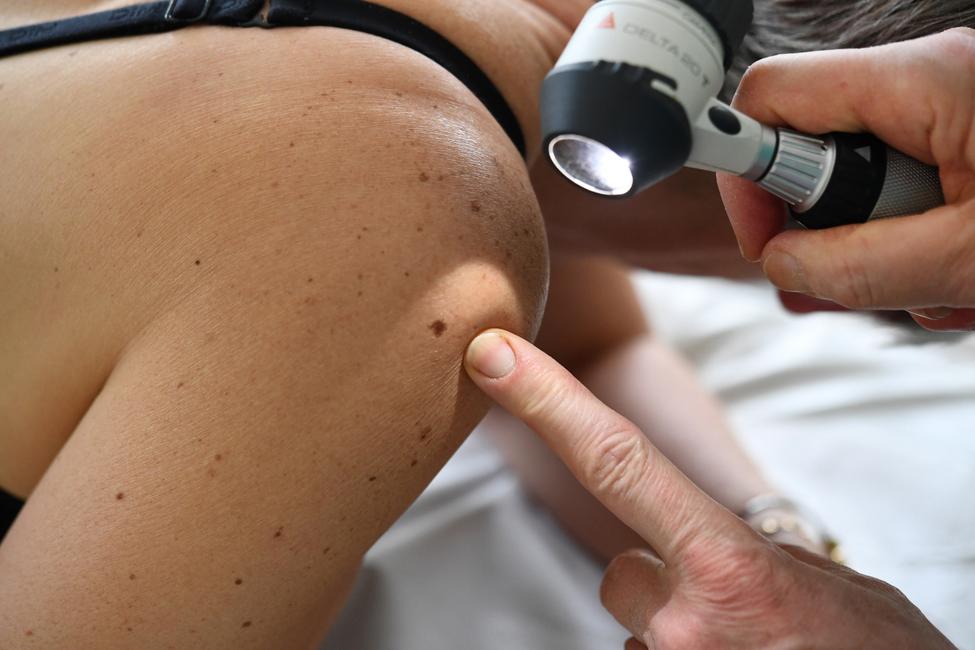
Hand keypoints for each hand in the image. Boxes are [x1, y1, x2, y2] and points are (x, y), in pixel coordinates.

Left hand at [464, 330, 956, 648]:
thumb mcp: (815, 582)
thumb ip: (742, 546)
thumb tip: (700, 540)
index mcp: (724, 563)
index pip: (614, 459)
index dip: (547, 400)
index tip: (494, 356)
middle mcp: (679, 620)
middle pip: (623, 575)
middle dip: (662, 580)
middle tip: (737, 611)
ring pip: (640, 627)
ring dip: (681, 630)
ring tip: (750, 647)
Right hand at [718, 28, 974, 330]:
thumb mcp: (967, 258)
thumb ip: (860, 267)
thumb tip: (784, 265)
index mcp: (925, 79)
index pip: (771, 96)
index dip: (743, 172)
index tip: (760, 237)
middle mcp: (930, 78)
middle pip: (814, 149)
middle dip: (828, 229)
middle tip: (872, 274)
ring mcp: (949, 106)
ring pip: (861, 181)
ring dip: (884, 248)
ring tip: (942, 285)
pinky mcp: (964, 135)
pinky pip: (904, 185)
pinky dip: (919, 242)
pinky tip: (961, 272)